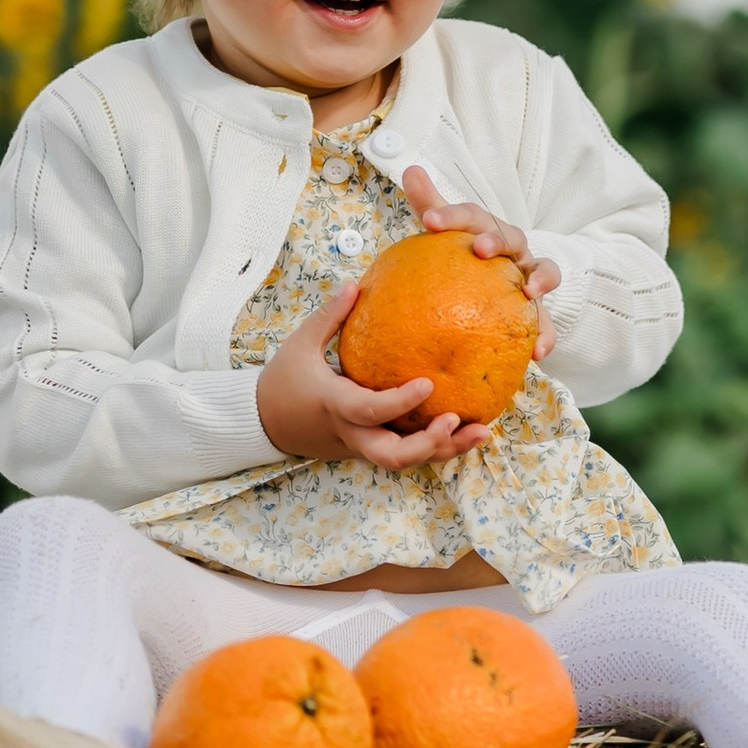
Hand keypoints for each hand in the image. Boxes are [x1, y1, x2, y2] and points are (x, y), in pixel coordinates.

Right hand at [254, 279, 500, 467]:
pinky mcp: (370, 449)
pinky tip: (468, 431)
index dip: (400, 402)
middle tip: (458, 420)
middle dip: (429, 445)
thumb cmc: (284, 380)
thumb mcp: (300, 344)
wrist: (265, 423)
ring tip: (482, 432)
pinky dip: (438, 448)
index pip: (370, 410)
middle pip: (394, 456)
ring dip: (445, 451)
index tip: (428, 383)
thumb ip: (329, 316)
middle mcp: (352, 433)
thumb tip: (355, 284)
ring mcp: (362, 447)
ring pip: (407, 462)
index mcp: (335, 405)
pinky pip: (407, 454)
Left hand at [402, 163, 559, 359]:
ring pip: (545, 272)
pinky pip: (547, 321)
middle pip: (510, 237)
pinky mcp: (541, 308)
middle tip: (480, 248)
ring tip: (530, 292)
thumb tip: (412, 169)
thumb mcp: (450, 231)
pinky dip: (547, 334)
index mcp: (488, 229)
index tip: (429, 220)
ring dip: (541, 280)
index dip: (451, 216)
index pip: (471, 215)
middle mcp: (514, 249)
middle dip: (497, 240)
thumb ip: (430, 205)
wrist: (503, 280)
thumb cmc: (468, 254)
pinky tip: (539, 353)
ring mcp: (532, 276)